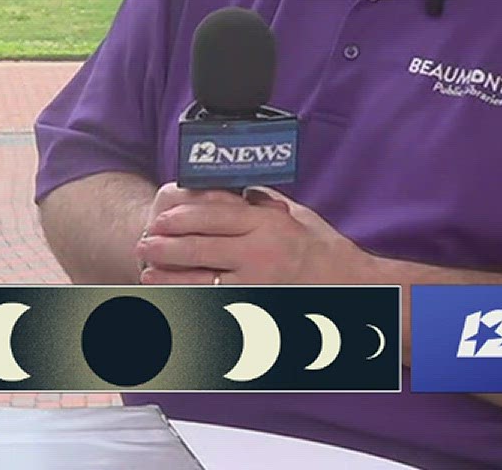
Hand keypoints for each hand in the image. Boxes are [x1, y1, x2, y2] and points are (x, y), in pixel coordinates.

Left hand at [135, 185, 369, 285]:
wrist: (358, 290)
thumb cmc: (327, 251)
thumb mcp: (297, 216)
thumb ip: (265, 203)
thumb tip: (235, 191)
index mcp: (267, 224)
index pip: (214, 215)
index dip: (182, 217)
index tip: (160, 217)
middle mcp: (260, 253)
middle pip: (200, 247)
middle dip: (166, 247)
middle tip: (143, 245)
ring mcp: (259, 285)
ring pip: (203, 281)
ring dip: (171, 278)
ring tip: (149, 274)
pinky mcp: (260, 311)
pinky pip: (219, 307)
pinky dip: (194, 305)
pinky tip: (176, 303)